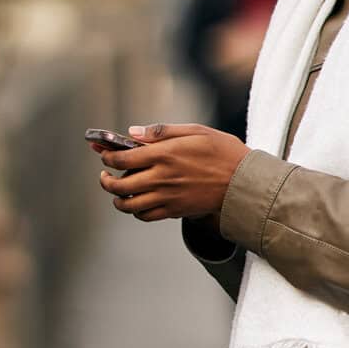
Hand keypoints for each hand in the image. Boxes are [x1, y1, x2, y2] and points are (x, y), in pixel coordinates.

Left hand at [101, 122, 246, 221]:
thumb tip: (133, 132)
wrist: (243, 182)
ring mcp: (167, 197)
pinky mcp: (175, 210)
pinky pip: (146, 216)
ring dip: (117, 199)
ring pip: (128, 205)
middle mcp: (161, 178)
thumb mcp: (195, 131)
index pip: (122, 159)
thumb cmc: (222, 152)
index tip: (105, 155)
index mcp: (164, 154)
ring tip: (117, 192)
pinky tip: (138, 203)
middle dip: (105, 180)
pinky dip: (136, 211)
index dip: (107, 157)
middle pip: (118, 185)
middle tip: (105, 176)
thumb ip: (161, 132)